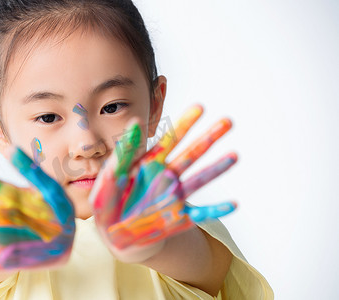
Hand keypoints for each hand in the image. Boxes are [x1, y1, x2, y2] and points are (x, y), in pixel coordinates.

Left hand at [90, 105, 236, 260]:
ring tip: (234, 155)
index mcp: (149, 164)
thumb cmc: (108, 203)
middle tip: (228, 121)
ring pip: (199, 179)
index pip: (170, 139)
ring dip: (216, 168)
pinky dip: (215, 210)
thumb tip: (134, 121)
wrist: (114, 235)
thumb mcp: (109, 176)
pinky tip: (233, 204)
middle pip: (191, 153)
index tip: (200, 107)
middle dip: (209, 138)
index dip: (185, 123)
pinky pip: (200, 214)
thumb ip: (123, 153)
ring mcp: (174, 196)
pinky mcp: (177, 218)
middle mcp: (166, 177)